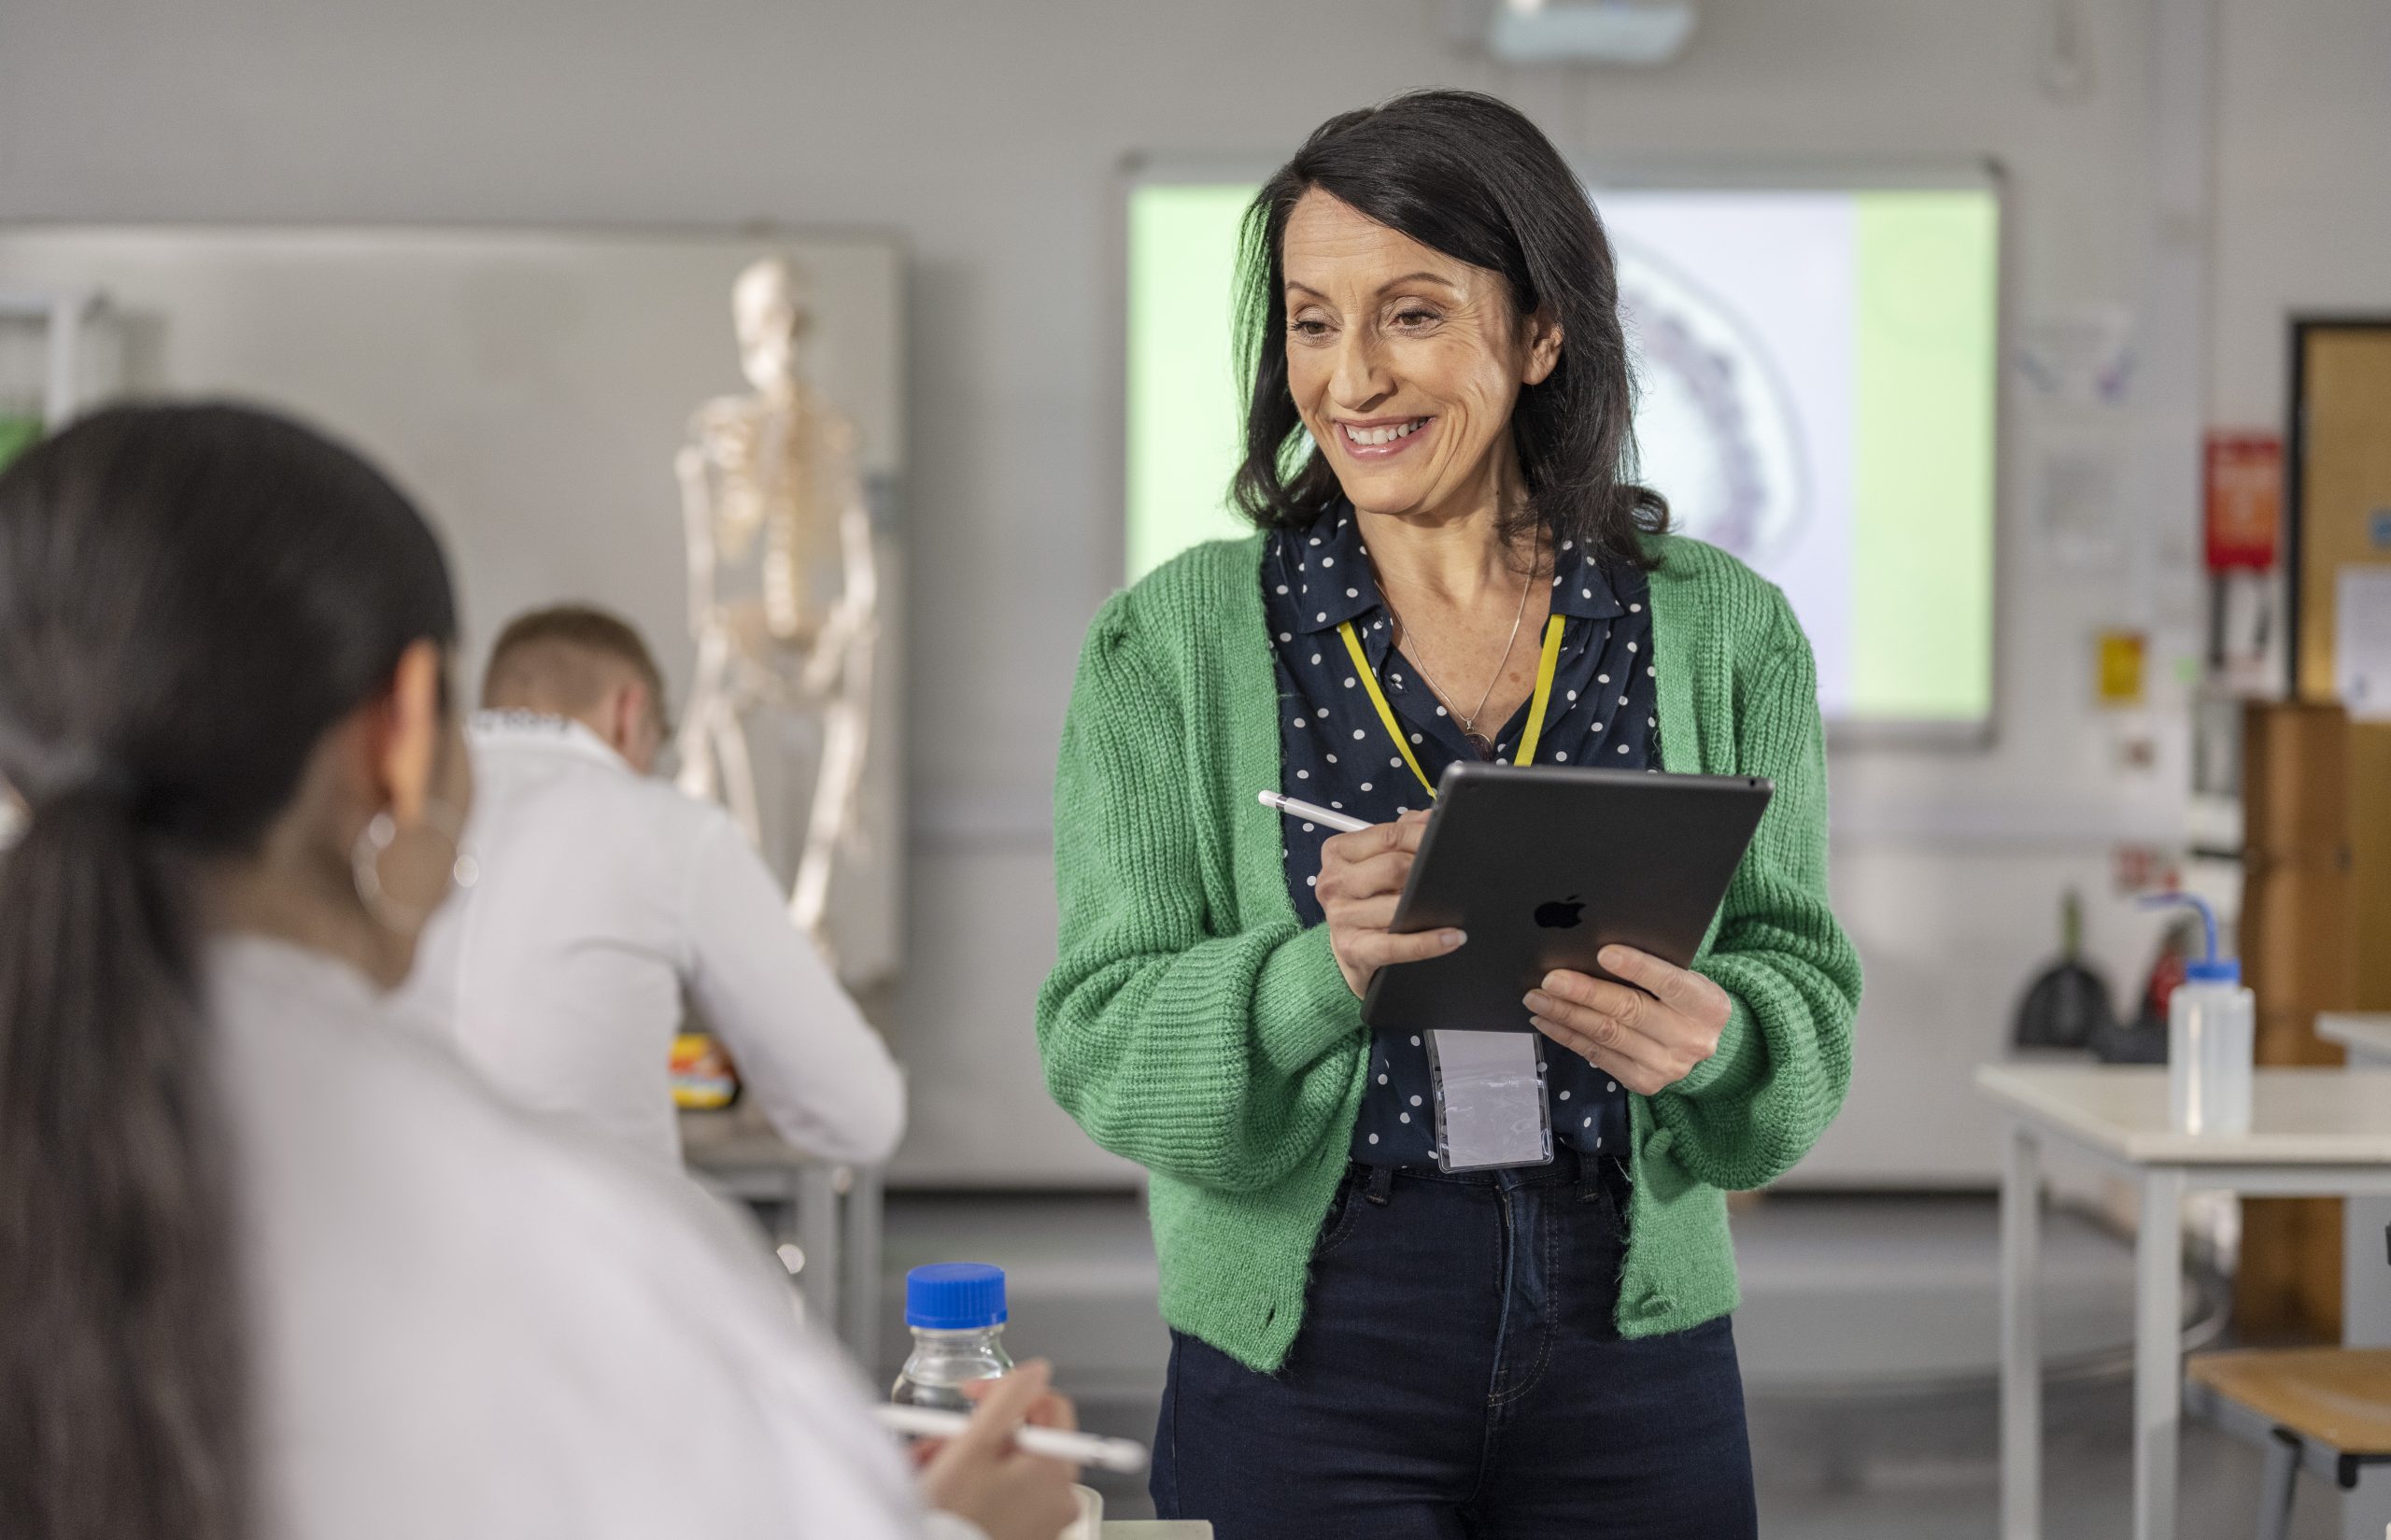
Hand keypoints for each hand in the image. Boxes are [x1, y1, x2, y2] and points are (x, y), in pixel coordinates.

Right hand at [918, 1360, 1082, 1539]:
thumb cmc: (955, 1517)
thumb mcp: (975, 1445)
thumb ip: (1008, 1398)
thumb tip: (1037, 1372)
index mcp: (1057, 1470)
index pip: (1051, 1405)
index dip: (1009, 1392)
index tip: (975, 1395)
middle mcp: (1061, 1498)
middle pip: (1024, 1439)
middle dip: (976, 1432)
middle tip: (941, 1439)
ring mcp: (1045, 1521)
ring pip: (1008, 1467)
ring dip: (967, 1458)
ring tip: (929, 1467)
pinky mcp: (1026, 1535)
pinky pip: (1005, 1495)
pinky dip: (976, 1485)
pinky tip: (942, 1488)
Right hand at [1315, 810, 1465, 998]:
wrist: (1349, 947)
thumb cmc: (1365, 897)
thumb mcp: (1375, 861)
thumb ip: (1400, 835)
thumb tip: (1430, 818)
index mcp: (1337, 852)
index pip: (1387, 835)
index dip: (1421, 837)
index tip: (1445, 840)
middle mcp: (1334, 883)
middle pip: (1393, 868)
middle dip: (1425, 870)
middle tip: (1447, 875)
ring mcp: (1341, 918)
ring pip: (1397, 906)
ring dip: (1430, 907)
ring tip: (1451, 906)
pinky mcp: (1354, 949)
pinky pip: (1397, 946)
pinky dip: (1429, 943)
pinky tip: (1453, 938)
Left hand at [1524, 945, 1730, 1095]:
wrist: (1701, 1043)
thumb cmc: (1683, 999)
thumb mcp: (1685, 978)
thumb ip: (1655, 969)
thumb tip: (1595, 951)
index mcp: (1708, 1006)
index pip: (1671, 983)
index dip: (1637, 968)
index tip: (1603, 953)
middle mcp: (1690, 1039)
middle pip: (1630, 1011)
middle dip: (1585, 993)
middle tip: (1550, 979)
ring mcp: (1666, 1066)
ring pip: (1607, 1035)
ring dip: (1566, 1015)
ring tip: (1537, 998)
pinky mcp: (1644, 1082)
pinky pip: (1597, 1055)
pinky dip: (1568, 1036)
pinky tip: (1547, 1021)